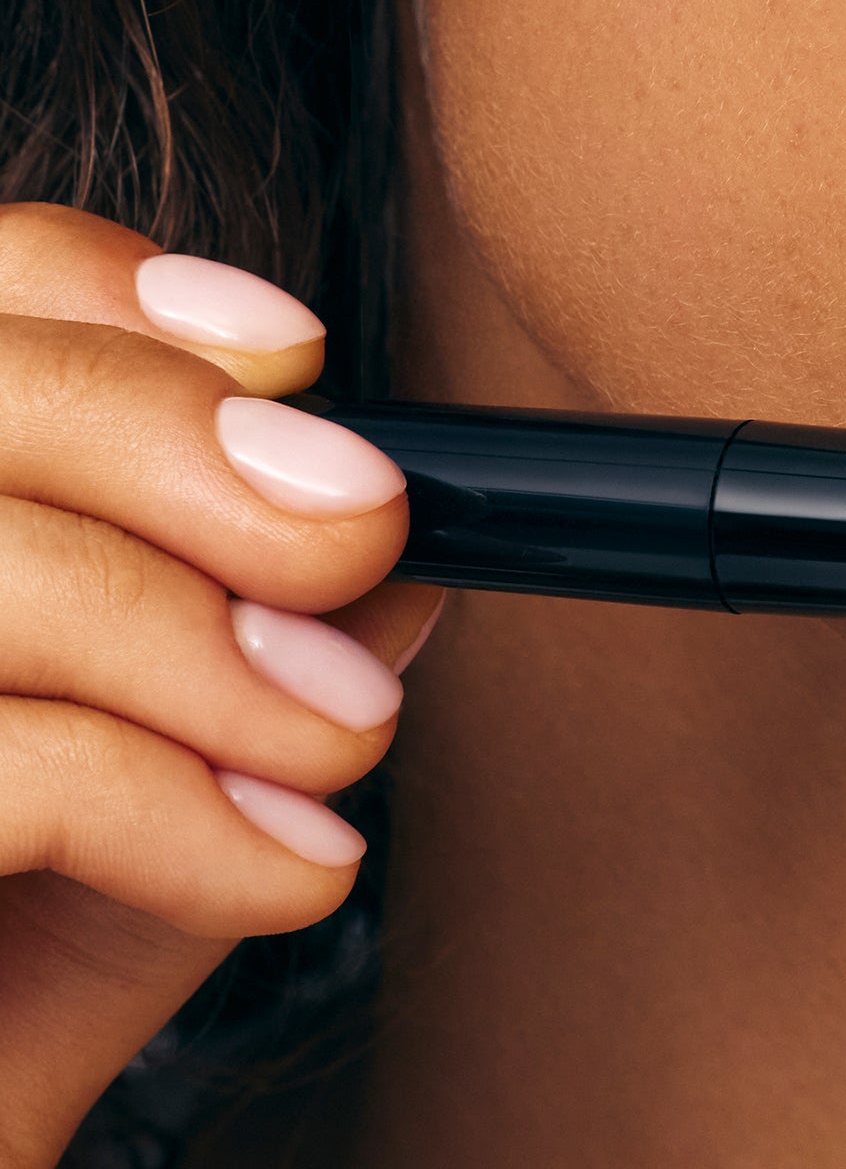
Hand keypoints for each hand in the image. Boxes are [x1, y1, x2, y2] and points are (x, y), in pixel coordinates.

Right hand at [0, 204, 434, 1168]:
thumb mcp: (133, 835)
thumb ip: (239, 687)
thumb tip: (406, 555)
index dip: (118, 297)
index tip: (302, 357)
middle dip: (188, 444)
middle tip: (361, 538)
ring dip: (205, 646)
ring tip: (343, 744)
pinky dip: (171, 807)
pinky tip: (282, 871)